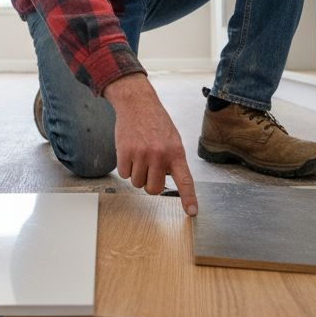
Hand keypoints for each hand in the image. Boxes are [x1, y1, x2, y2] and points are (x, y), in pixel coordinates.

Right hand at [103, 74, 197, 215]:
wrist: (137, 104)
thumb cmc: (156, 123)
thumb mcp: (173, 140)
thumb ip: (173, 161)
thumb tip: (168, 182)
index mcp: (176, 153)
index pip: (185, 181)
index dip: (189, 198)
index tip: (192, 212)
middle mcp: (160, 155)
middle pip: (153, 189)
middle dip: (150, 184)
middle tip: (149, 171)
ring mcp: (141, 154)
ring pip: (136, 183)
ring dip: (136, 174)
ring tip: (139, 156)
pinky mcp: (125, 152)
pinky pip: (123, 174)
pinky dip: (125, 168)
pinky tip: (129, 153)